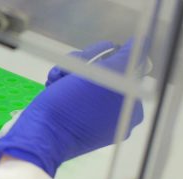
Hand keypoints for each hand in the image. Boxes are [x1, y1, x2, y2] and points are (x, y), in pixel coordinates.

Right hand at [0, 40, 142, 176]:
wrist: (40, 133)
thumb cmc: (74, 106)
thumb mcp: (107, 75)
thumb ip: (129, 57)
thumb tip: (142, 41)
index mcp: (130, 109)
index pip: (123, 67)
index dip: (105, 59)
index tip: (91, 63)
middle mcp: (114, 113)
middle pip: (104, 71)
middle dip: (82, 66)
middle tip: (68, 74)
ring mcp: (92, 117)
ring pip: (84, 77)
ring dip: (67, 72)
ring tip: (55, 81)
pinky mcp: (71, 117)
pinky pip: (71, 90)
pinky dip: (60, 83)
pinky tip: (51, 87)